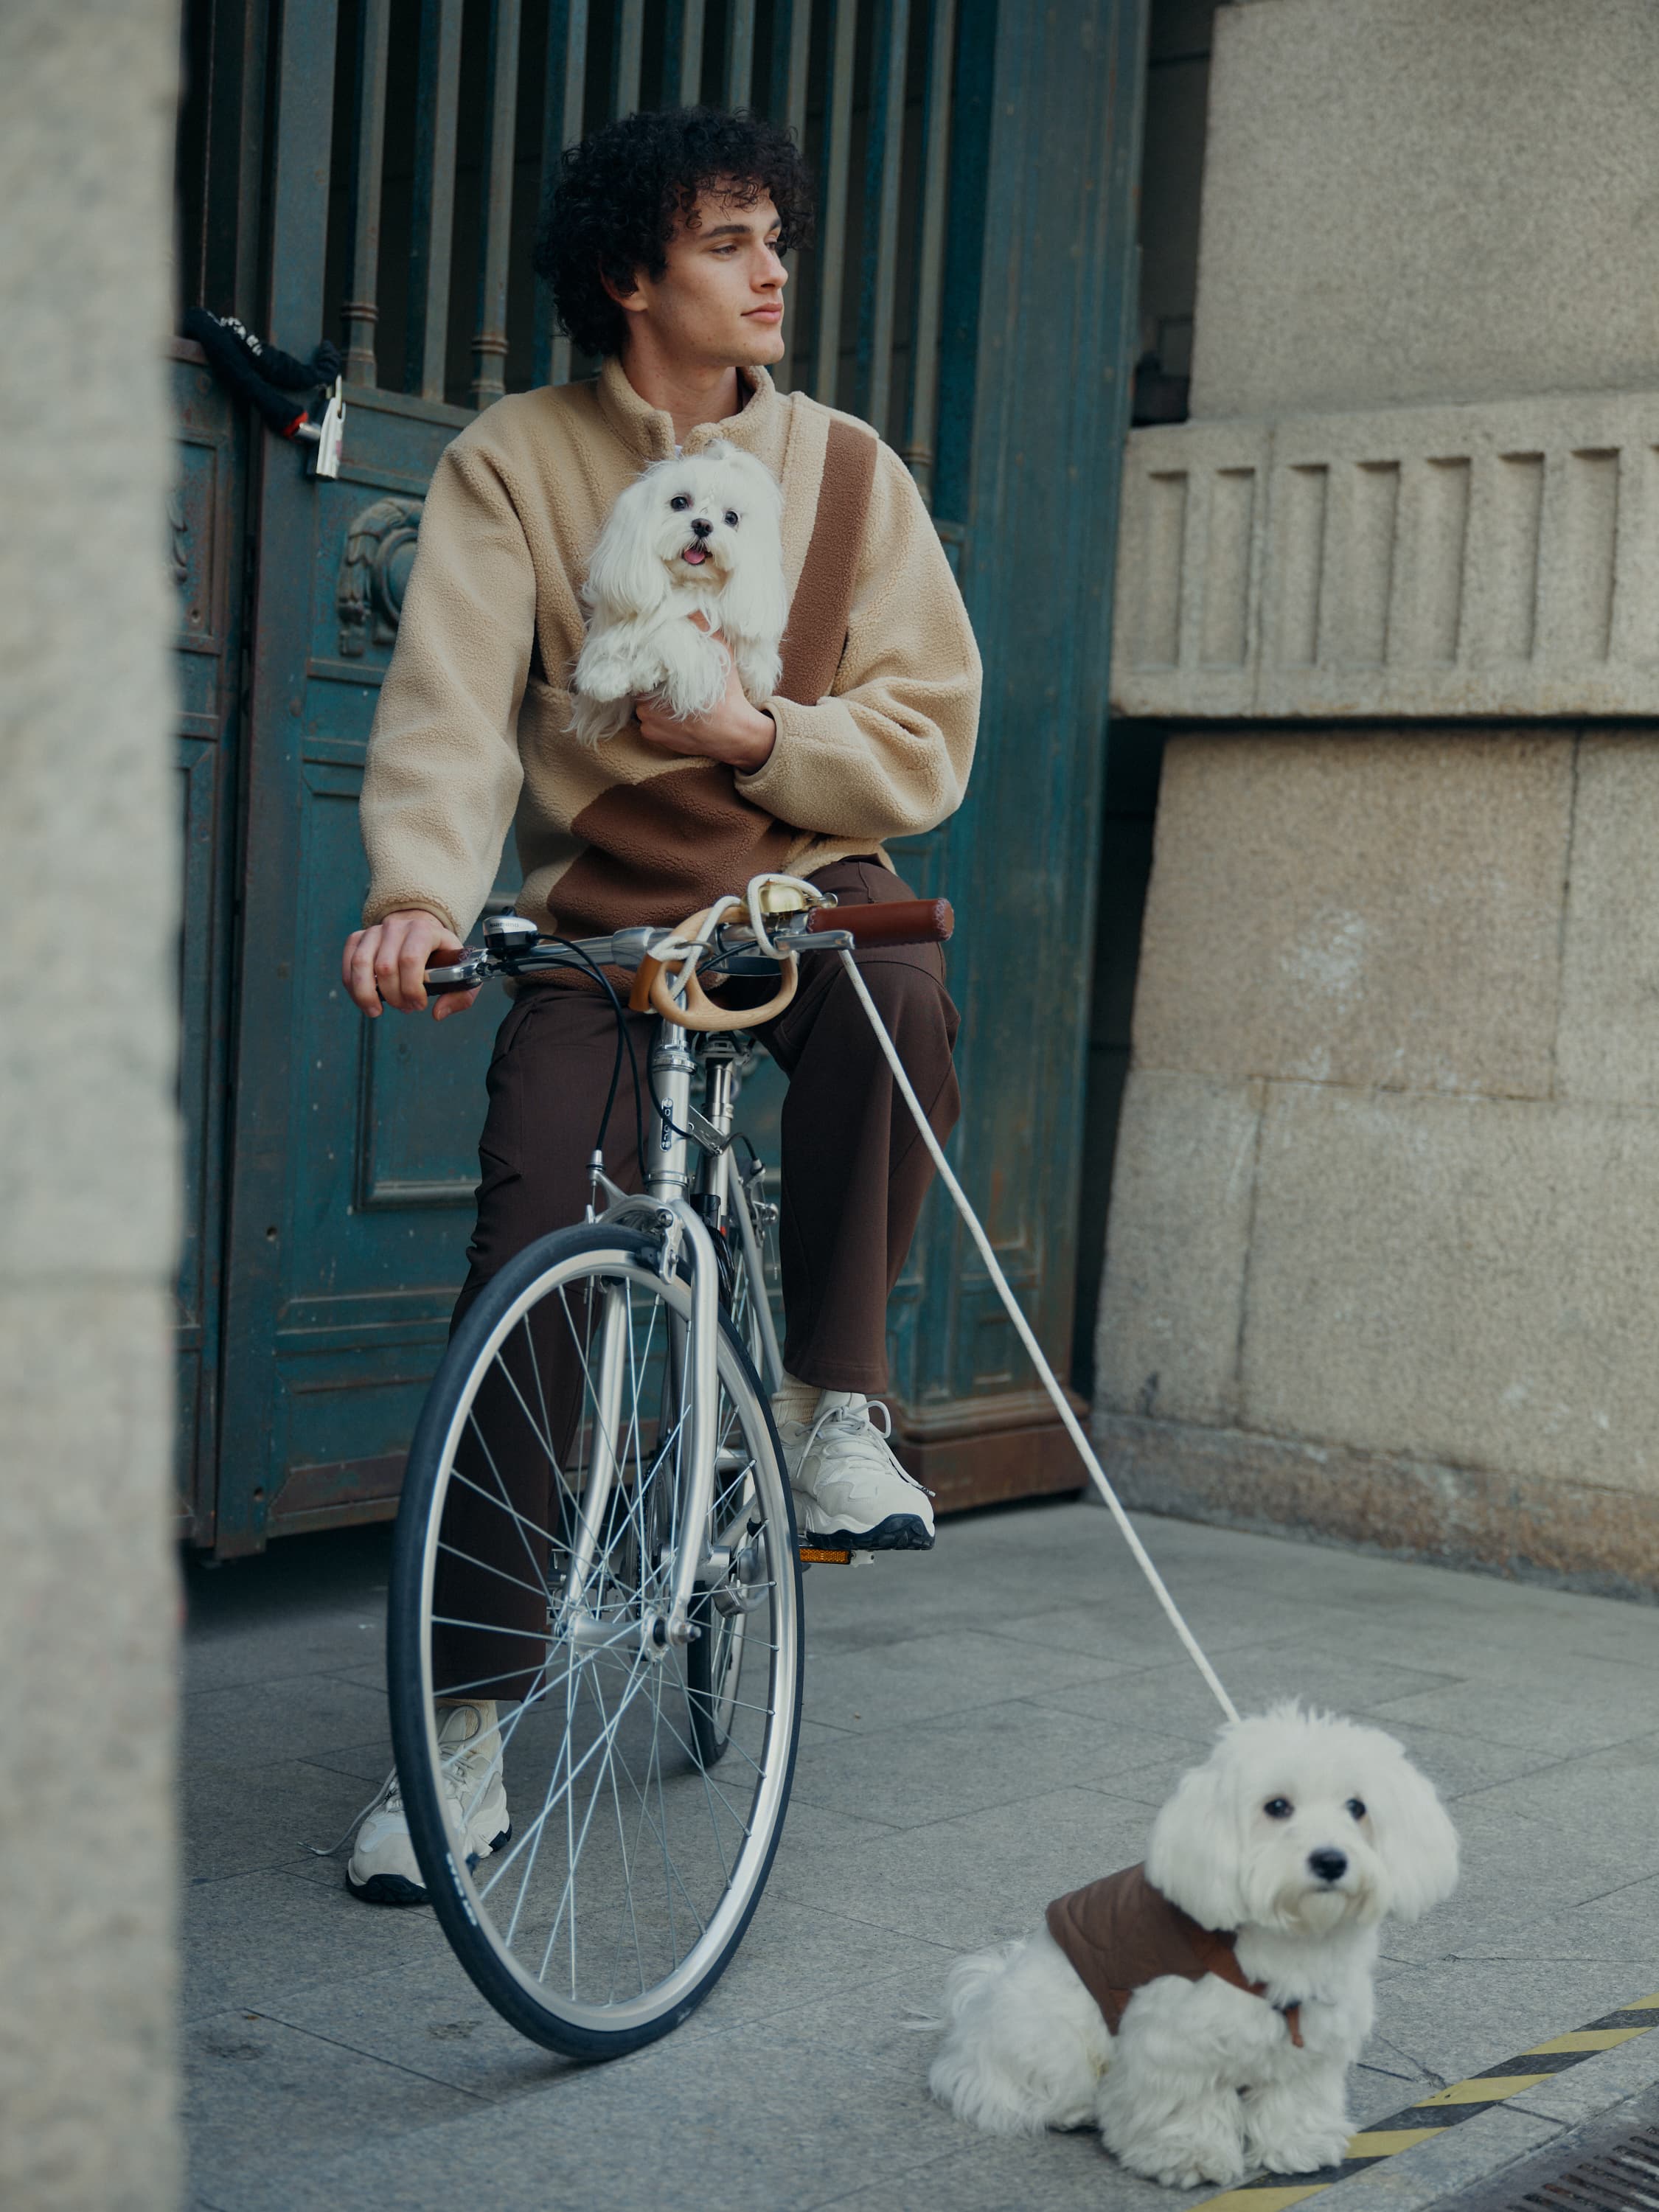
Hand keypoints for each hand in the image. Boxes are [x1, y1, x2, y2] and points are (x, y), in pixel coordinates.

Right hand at [342, 908, 479, 1021]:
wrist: (421, 932)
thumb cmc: (442, 957)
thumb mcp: (461, 972)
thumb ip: (461, 995)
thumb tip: (438, 1013)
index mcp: (424, 931)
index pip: (410, 959)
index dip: (412, 989)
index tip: (420, 1005)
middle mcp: (397, 927)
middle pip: (385, 967)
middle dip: (394, 997)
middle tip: (405, 1008)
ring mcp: (375, 931)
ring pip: (361, 965)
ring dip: (367, 995)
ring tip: (377, 1011)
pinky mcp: (358, 937)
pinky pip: (348, 964)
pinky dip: (353, 987)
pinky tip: (364, 1001)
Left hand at [634, 629, 775, 770]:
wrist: (735, 734)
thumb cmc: (727, 695)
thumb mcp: (720, 655)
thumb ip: (703, 629)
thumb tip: (693, 609)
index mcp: (656, 683)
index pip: (639, 668)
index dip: (648, 663)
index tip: (660, 664)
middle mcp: (645, 706)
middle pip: (639, 686)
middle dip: (651, 682)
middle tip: (669, 679)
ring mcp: (648, 724)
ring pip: (642, 706)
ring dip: (652, 701)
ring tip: (672, 697)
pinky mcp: (654, 738)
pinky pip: (647, 725)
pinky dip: (657, 719)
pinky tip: (673, 715)